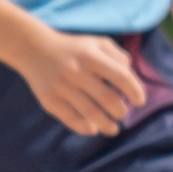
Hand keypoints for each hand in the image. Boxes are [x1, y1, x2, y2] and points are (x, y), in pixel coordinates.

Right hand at [21, 29, 153, 137]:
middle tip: (121, 113)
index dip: (135, 91)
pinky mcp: (49, 100)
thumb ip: (118, 57)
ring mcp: (61, 88)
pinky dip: (85, 128)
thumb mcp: (96, 43)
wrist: (33, 49)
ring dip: (107, 125)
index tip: (140, 101)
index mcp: (90, 55)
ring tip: (113, 128)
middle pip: (108, 99)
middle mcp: (76, 71)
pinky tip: (93, 128)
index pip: (121, 77)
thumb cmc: (72, 48)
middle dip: (120, 111)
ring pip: (91, 114)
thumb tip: (131, 80)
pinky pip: (71, 120)